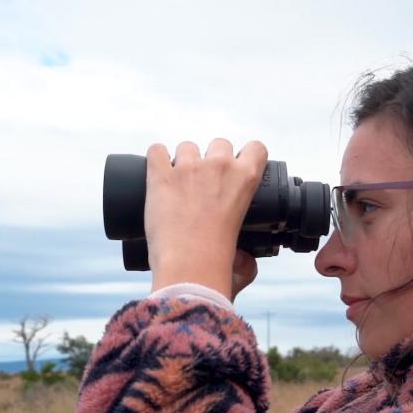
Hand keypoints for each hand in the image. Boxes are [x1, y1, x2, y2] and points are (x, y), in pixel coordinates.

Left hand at [145, 139, 267, 300]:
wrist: (188, 268)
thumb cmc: (218, 266)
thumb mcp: (245, 262)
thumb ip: (248, 261)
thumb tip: (245, 260)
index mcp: (246, 179)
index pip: (256, 148)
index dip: (246, 156)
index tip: (236, 168)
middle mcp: (219, 166)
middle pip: (219, 143)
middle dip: (212, 159)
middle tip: (203, 183)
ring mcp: (189, 167)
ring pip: (187, 146)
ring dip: (183, 161)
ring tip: (177, 185)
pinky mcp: (161, 174)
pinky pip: (156, 150)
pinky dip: (156, 160)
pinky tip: (158, 174)